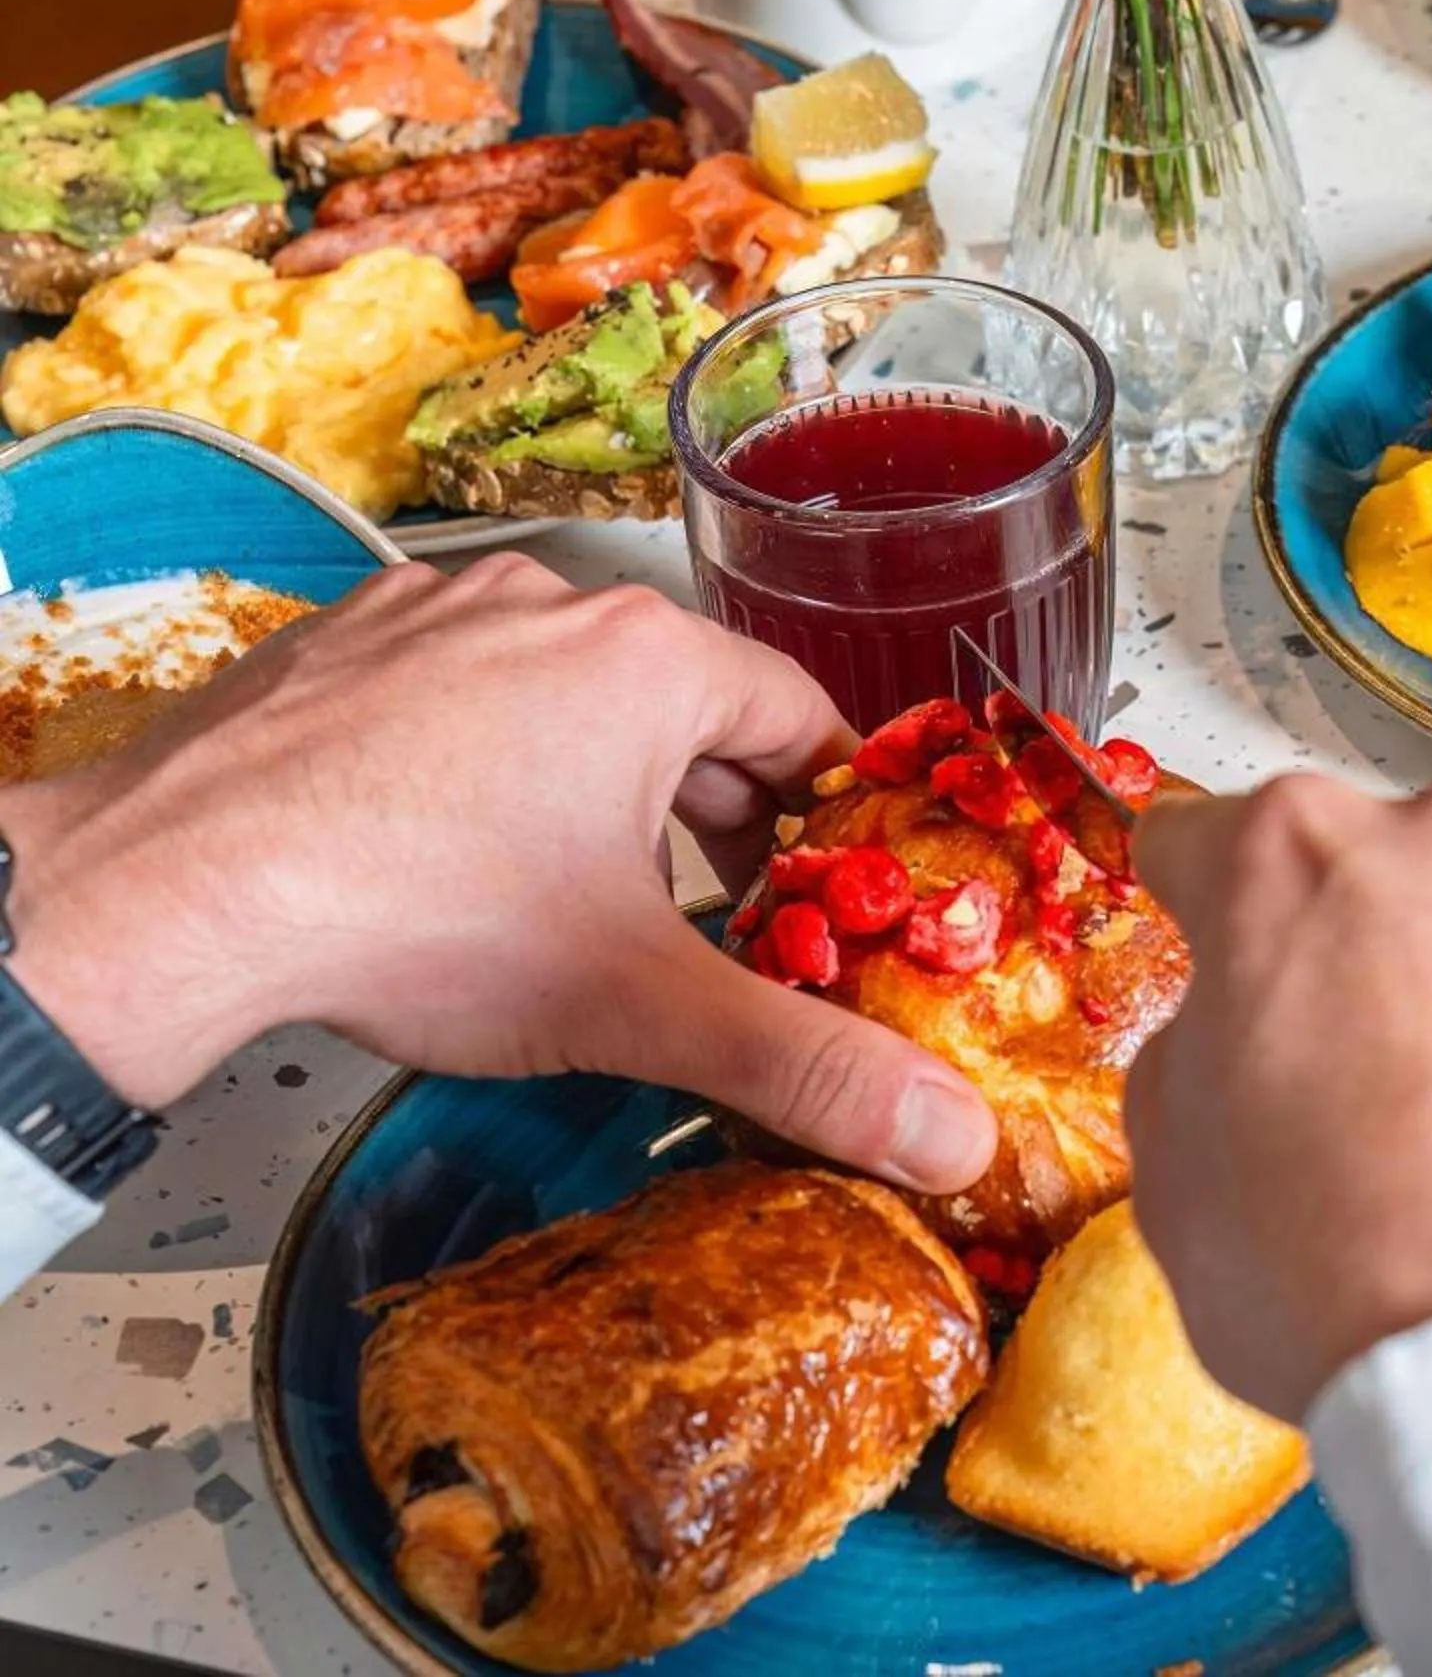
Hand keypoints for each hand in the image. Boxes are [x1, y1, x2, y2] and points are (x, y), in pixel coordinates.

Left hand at [0, 557, 996, 1192]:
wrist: (171, 894)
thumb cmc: (414, 918)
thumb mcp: (638, 1005)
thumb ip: (805, 1068)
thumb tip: (950, 1136)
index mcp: (649, 658)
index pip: (801, 717)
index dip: (827, 813)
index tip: (826, 887)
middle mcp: (548, 605)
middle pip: (685, 708)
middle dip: (710, 814)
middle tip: (710, 918)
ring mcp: (432, 612)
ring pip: (567, 698)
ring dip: (595, 786)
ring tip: (576, 897)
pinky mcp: (339, 642)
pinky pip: (456, 691)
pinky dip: (479, 761)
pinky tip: (448, 853)